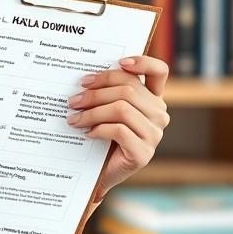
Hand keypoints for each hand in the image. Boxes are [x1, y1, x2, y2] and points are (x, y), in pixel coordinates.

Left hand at [66, 55, 170, 200]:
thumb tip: (85, 78)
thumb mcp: (105, 108)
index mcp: (152, 98)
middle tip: (73, 100)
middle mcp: (158, 114)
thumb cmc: (101, 134)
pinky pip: (119, 131)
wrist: (99, 171)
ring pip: (121, 109)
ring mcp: (154, 134)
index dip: (142, 62)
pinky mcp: (144, 153)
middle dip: (95, 93)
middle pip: (128, 90)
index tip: (119, 62)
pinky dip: (98, 129)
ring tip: (73, 118)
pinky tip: (86, 133)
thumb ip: (106, 91)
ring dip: (91, 112)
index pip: (159, 71)